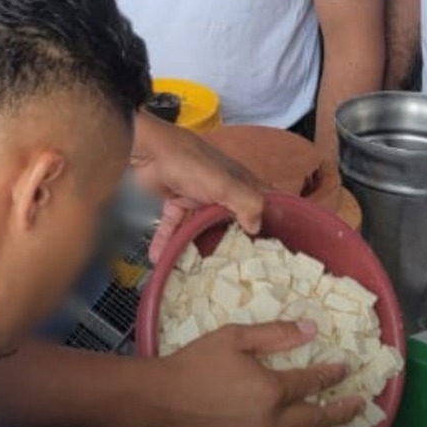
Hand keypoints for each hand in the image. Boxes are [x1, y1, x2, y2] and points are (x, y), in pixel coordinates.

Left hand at [131, 112, 264, 261]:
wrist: (149, 150)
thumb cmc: (192, 164)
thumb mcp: (225, 183)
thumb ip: (247, 203)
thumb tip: (257, 228)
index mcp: (238, 182)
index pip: (262, 200)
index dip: (273, 219)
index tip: (277, 245)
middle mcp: (221, 190)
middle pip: (233, 220)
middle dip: (236, 242)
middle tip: (240, 270)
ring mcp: (196, 197)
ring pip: (201, 228)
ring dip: (198, 249)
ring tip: (200, 275)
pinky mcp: (174, 203)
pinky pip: (173, 227)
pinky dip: (167, 243)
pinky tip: (161, 261)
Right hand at [157, 320, 364, 426]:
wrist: (160, 399)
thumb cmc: (194, 363)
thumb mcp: (233, 338)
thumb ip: (273, 334)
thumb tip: (310, 329)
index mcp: (270, 389)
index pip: (310, 382)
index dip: (330, 374)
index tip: (345, 370)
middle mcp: (270, 422)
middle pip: (314, 421)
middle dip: (340, 415)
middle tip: (360, 412)